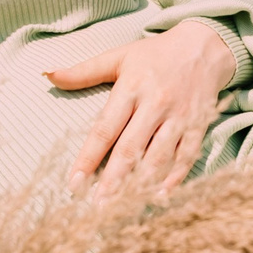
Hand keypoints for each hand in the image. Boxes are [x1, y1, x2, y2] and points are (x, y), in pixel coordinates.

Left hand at [46, 23, 237, 195]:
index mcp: (132, 88)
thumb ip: (83, 71)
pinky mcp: (198, 125)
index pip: (105, 129)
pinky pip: (186, 156)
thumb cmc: (155, 55)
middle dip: (113, 180)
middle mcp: (155, 104)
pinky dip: (174, 178)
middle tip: (97, 206)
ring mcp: (179, 117)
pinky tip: (159, 196)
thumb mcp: (119, 57)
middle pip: (131, 148)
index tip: (75, 183)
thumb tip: (47, 75)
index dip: (89, 157)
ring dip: (140, 183)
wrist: (205, 46)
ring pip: (158, 156)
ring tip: (122, 207)